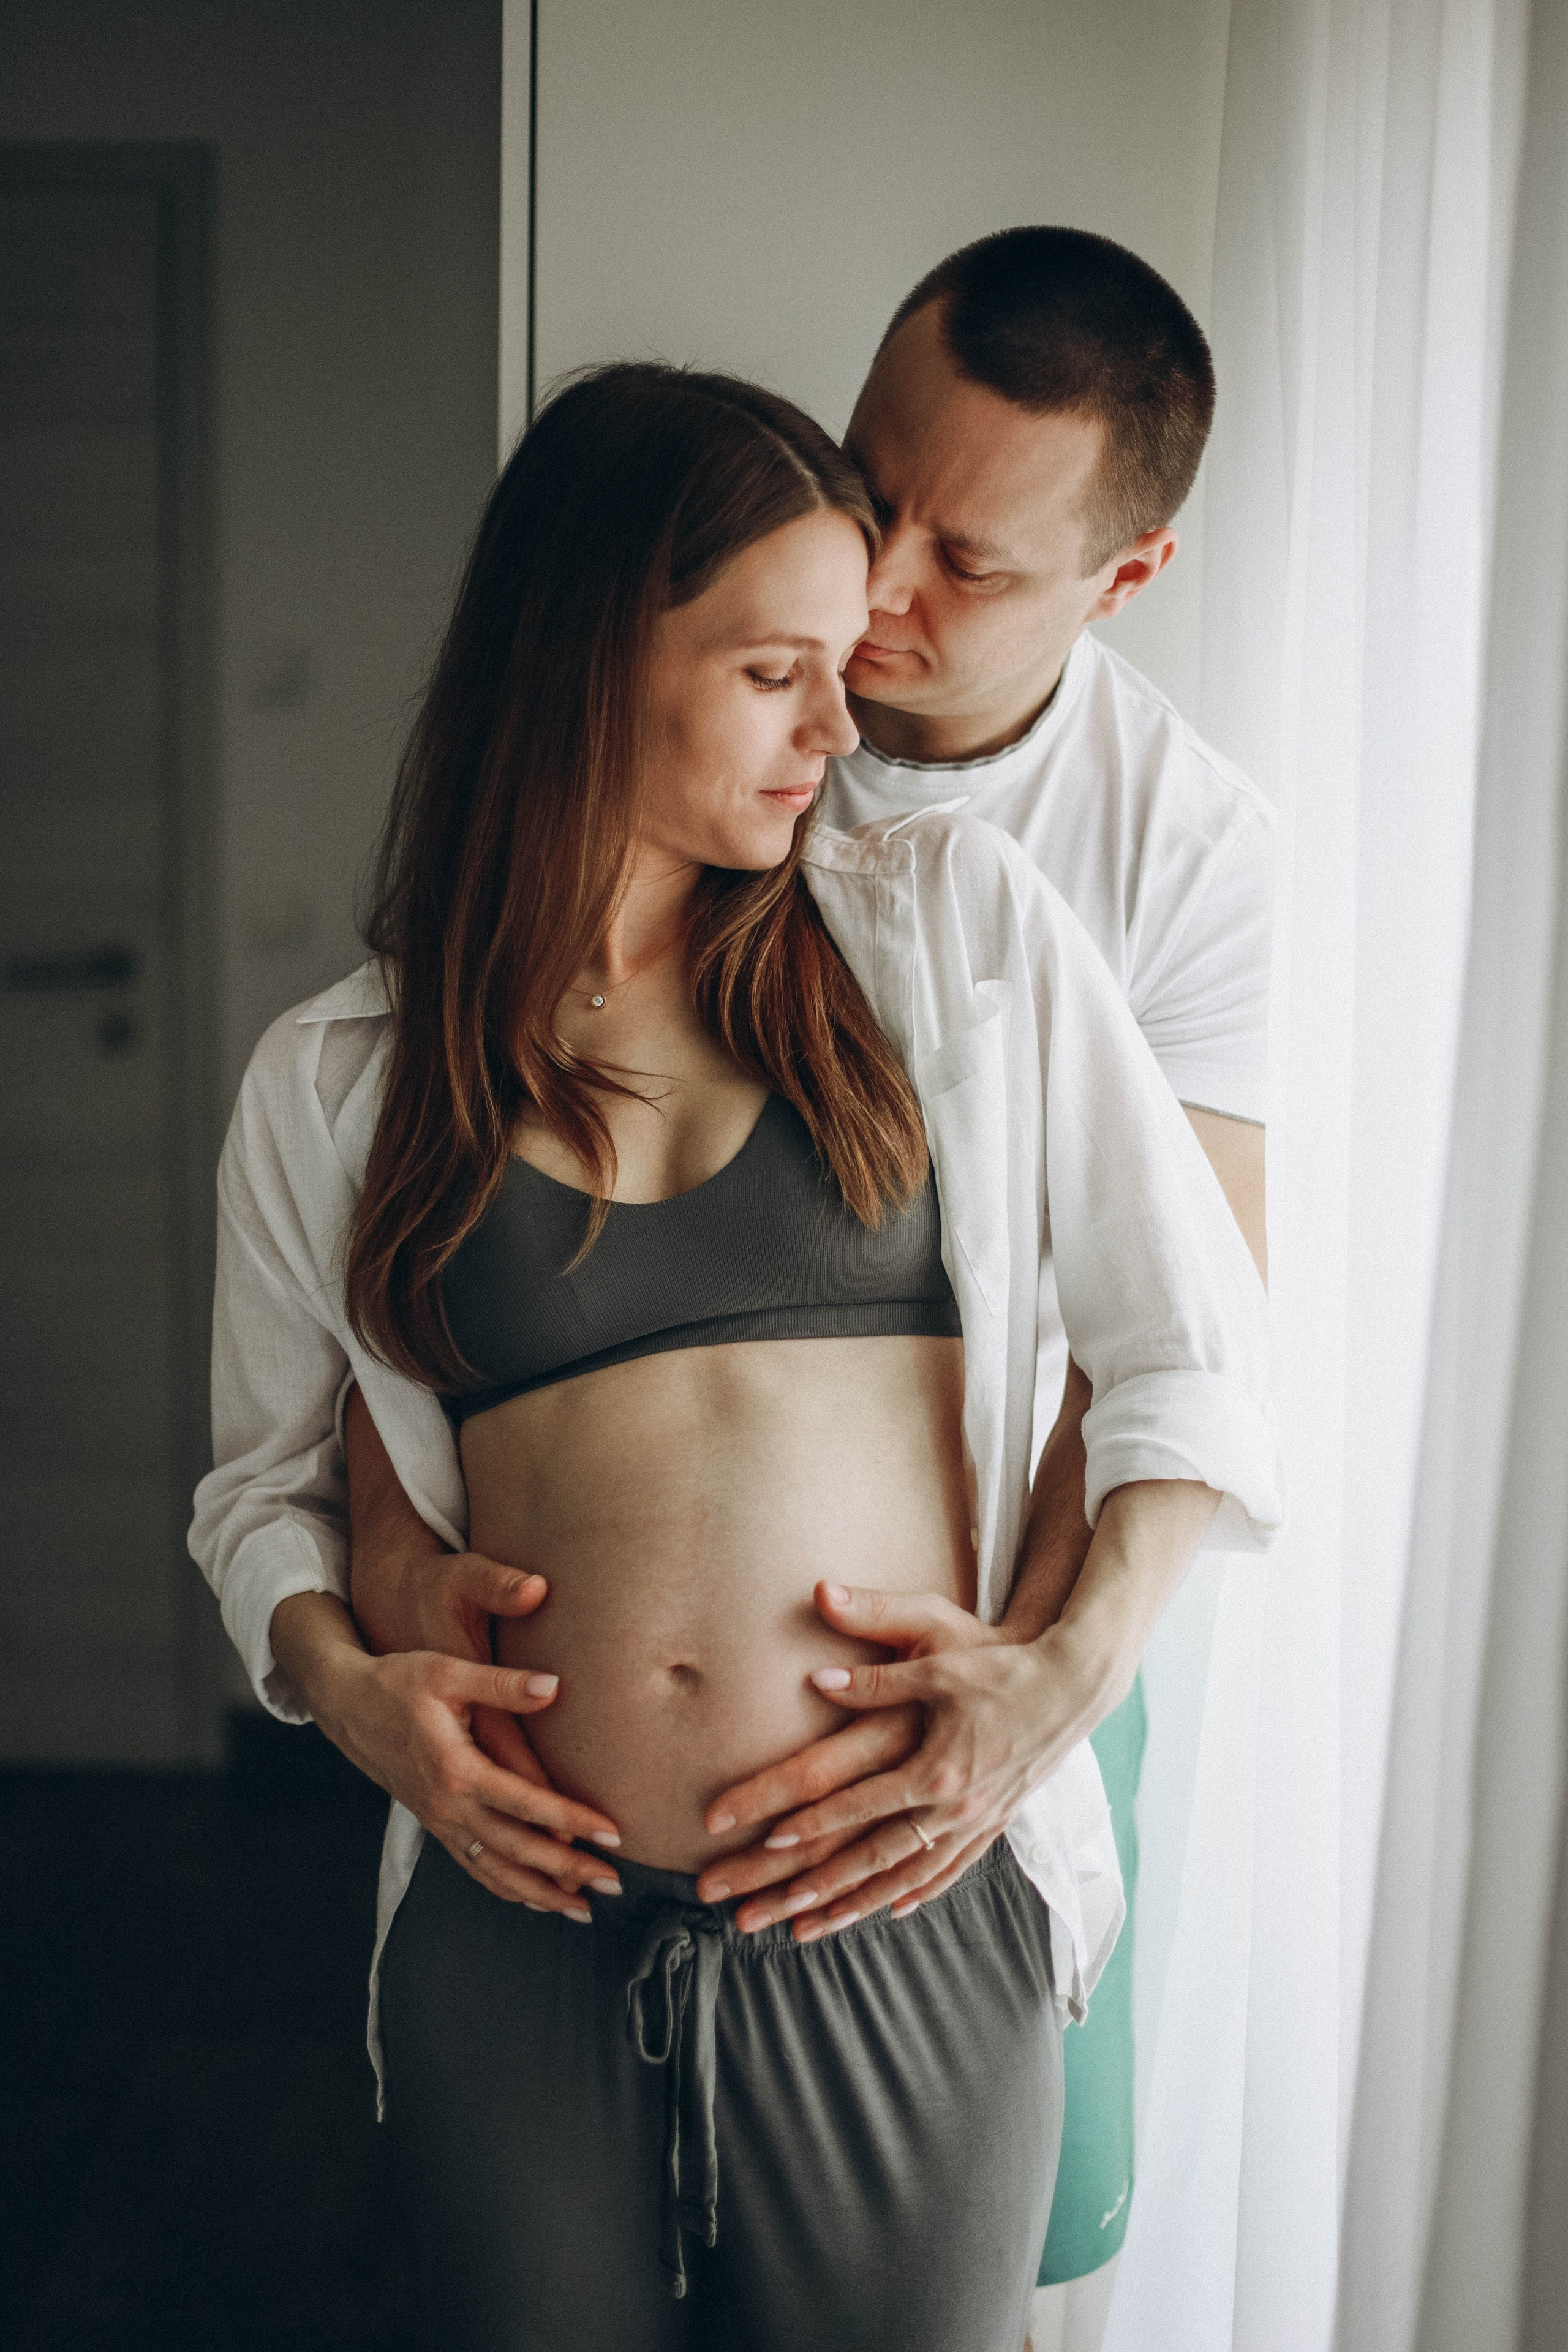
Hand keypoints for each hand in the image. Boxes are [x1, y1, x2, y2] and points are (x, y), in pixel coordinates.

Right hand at [272, 1590, 622, 1918]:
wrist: (345, 1705)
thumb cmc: (397, 1683)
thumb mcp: (448, 1672)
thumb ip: (503, 1684)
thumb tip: (553, 1687)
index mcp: (457, 1770)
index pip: (527, 1804)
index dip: (572, 1820)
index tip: (612, 1835)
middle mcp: (448, 1806)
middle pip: (516, 1849)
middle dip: (567, 1871)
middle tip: (613, 1885)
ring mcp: (439, 1820)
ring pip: (494, 1871)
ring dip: (540, 1893)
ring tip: (582, 1911)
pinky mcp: (433, 1823)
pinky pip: (472, 1867)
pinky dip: (504, 1887)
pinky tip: (532, 1899)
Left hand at [696, 1582, 1100, 1938]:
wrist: (1075, 1683)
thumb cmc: (1002, 1662)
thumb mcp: (937, 1652)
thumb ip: (875, 1674)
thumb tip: (817, 1678)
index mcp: (935, 1766)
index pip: (857, 1802)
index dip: (809, 1820)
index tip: (764, 1839)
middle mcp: (952, 1806)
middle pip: (870, 1856)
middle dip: (810, 1887)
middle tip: (763, 1912)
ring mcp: (974, 1820)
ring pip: (904, 1876)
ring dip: (853, 1905)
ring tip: (805, 1931)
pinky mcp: (993, 1820)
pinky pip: (949, 1869)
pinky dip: (916, 1890)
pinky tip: (890, 1908)